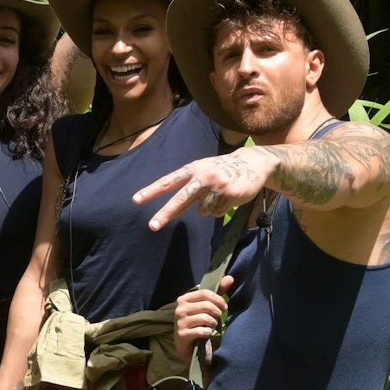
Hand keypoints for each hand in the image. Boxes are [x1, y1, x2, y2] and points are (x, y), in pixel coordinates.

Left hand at [135, 148, 274, 230]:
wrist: (253, 163)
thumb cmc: (221, 169)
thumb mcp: (202, 170)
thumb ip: (188, 186)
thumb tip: (176, 210)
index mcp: (193, 169)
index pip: (168, 181)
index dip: (151, 191)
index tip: (136, 199)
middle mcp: (203, 177)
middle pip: (180, 199)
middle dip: (165, 213)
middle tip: (152, 226)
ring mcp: (217, 186)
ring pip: (202, 210)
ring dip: (208, 207)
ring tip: (218, 195)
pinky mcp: (230, 195)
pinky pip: (216, 212)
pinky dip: (219, 208)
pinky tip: (228, 197)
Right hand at [172, 277, 233, 363]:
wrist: (188, 346)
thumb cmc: (198, 323)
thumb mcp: (207, 306)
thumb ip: (218, 292)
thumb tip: (230, 277)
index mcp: (184, 299)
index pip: (205, 293)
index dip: (219, 299)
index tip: (224, 307)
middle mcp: (179, 309)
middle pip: (207, 305)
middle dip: (217, 313)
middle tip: (217, 318)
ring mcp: (180, 322)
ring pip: (206, 318)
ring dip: (214, 323)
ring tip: (212, 326)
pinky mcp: (182, 334)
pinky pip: (203, 331)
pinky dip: (209, 333)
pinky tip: (206, 334)